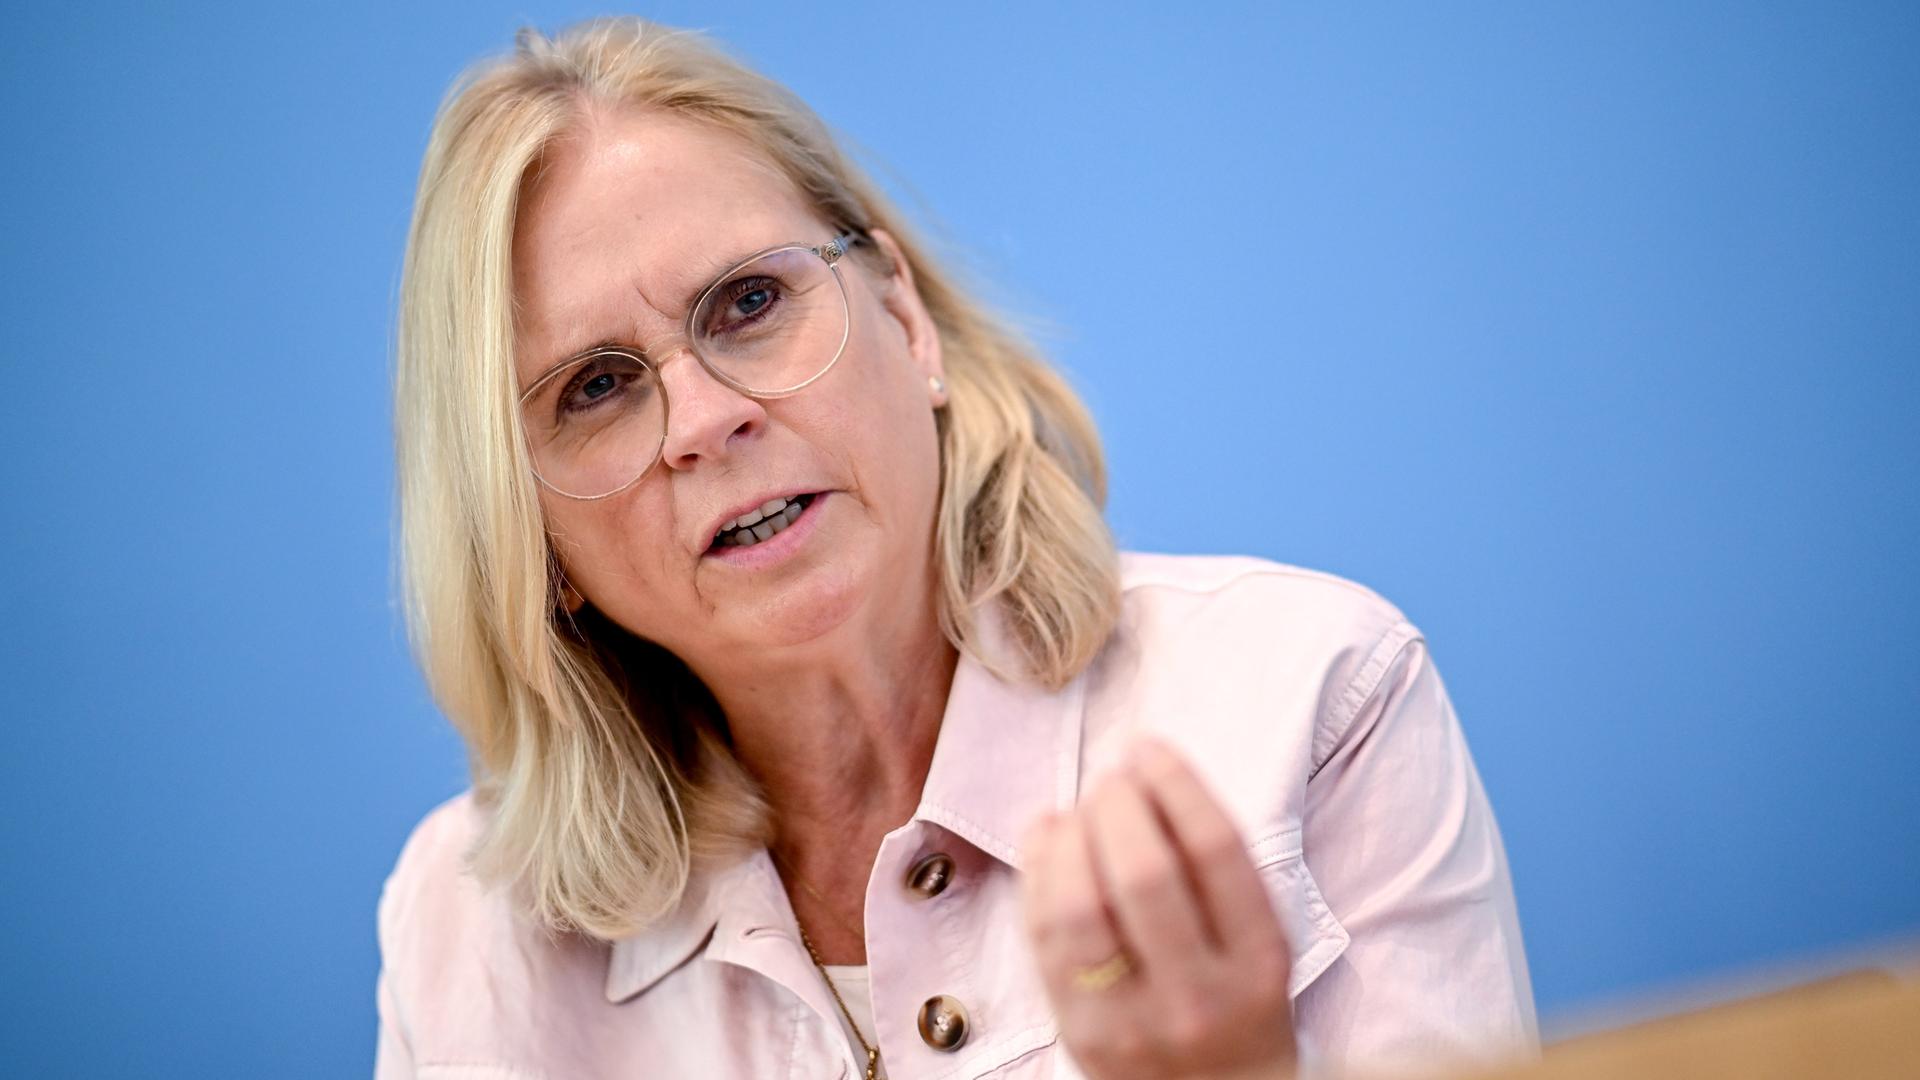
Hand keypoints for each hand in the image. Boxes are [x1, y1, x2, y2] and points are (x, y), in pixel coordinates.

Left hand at [1019, 736, 1297, 1079]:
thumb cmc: (1238, 1009)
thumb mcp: (1260, 947)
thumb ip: (1215, 874)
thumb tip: (1144, 774)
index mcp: (1259, 964)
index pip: (1216, 852)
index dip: (1175, 784)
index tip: (1150, 749)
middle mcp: (1199, 998)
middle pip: (1144, 873)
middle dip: (1118, 804)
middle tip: (1112, 778)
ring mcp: (1132, 1021)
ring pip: (1080, 907)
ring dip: (1071, 836)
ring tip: (1079, 809)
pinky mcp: (1078, 1034)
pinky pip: (1043, 940)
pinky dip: (1038, 873)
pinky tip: (1049, 837)